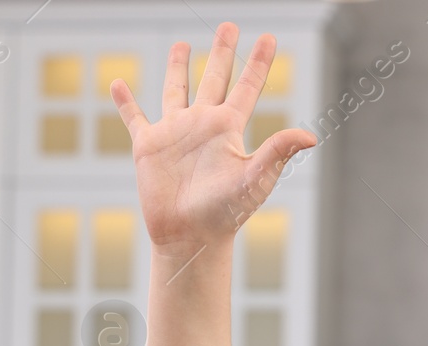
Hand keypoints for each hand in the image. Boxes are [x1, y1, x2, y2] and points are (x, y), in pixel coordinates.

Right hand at [110, 22, 315, 257]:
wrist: (189, 237)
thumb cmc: (225, 214)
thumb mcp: (254, 178)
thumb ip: (278, 151)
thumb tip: (311, 135)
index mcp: (228, 129)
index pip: (247, 86)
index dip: (258, 62)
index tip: (267, 38)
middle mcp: (202, 125)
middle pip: (214, 78)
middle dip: (222, 52)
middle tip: (229, 26)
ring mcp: (175, 134)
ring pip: (176, 91)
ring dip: (177, 68)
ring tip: (181, 46)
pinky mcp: (148, 147)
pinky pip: (134, 119)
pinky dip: (125, 103)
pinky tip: (117, 85)